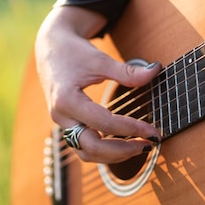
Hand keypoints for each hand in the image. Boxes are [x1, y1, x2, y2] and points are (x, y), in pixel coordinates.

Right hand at [35, 6, 161, 162]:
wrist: (50, 49)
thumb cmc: (73, 52)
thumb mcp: (100, 59)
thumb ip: (127, 71)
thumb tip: (155, 71)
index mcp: (67, 100)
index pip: (103, 123)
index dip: (131, 128)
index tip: (153, 131)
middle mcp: (61, 117)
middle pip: (91, 147)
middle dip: (122, 150)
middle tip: (148, 144)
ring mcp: (62, 124)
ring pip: (86, 153)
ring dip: (114, 155)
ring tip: (139, 147)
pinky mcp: (67, 125)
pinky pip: (84, 147)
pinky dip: (104, 151)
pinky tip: (124, 145)